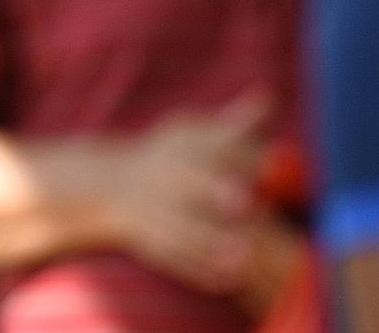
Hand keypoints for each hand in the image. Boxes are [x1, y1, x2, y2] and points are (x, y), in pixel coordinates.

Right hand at [103, 94, 270, 294]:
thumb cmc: (168, 159)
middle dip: (214, 190)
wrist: (108, 187)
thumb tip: (269, 96)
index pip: (211, 147)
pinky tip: (224, 280)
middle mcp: (163, 175)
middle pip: (190, 181)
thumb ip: (234, 126)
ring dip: (209, 241)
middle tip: (245, 202)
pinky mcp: (145, 239)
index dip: (240, 158)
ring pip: (181, 226)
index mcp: (180, 146)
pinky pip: (170, 255)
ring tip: (242, 256)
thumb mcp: (193, 135)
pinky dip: (195, 269)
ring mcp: (150, 209)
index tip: (271, 167)